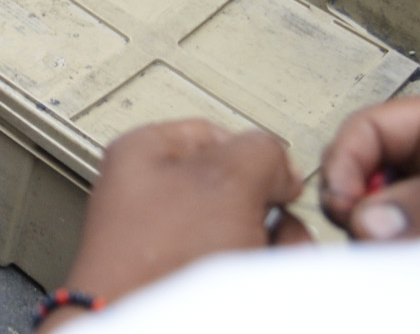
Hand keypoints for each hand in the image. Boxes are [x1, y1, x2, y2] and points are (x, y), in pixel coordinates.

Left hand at [51, 121, 308, 321]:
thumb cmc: (162, 258)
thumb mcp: (225, 178)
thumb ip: (259, 151)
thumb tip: (277, 166)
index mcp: (142, 155)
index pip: (215, 134)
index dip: (254, 155)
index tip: (277, 178)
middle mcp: (152, 199)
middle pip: (237, 191)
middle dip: (271, 214)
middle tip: (271, 228)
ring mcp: (169, 246)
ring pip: (245, 234)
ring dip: (274, 249)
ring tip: (265, 266)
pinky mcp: (185, 285)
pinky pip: (238, 271)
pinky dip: (260, 276)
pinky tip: (260, 286)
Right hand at [320, 87, 419, 240]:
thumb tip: (371, 220)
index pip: (367, 129)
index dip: (343, 165)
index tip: (342, 207)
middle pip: (373, 168)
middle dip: (364, 201)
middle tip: (372, 234)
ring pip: (394, 202)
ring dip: (391, 227)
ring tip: (403, 246)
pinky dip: (413, 243)